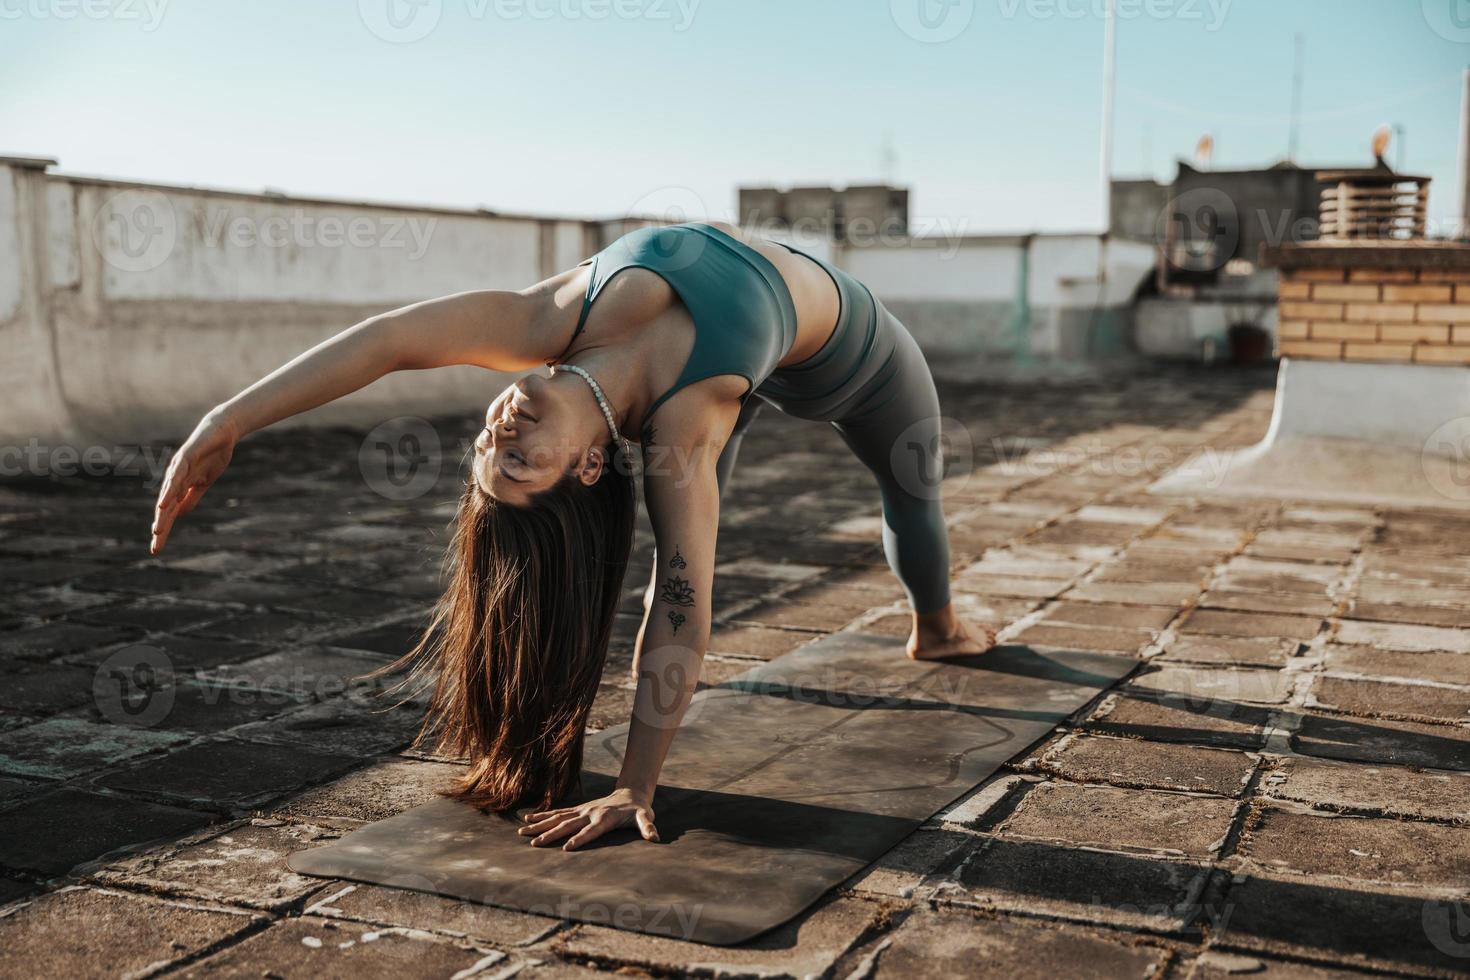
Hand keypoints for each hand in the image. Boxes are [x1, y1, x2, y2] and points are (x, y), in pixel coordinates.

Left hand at [150, 410, 239, 554]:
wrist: (221, 431)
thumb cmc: (212, 455)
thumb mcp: (203, 483)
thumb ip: (190, 497)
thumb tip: (177, 515)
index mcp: (180, 487)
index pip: (169, 513)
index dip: (163, 531)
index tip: (157, 549)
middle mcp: (174, 480)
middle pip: (164, 509)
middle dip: (161, 528)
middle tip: (155, 548)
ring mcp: (178, 469)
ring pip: (167, 495)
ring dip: (162, 514)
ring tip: (157, 531)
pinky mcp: (185, 459)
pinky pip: (176, 478)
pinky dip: (170, 491)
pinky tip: (165, 503)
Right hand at [517, 787, 657, 850]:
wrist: (631, 793)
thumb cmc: (638, 809)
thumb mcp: (645, 817)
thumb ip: (648, 827)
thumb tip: (655, 838)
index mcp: (604, 818)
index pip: (590, 831)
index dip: (580, 839)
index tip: (566, 849)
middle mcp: (590, 813)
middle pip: (567, 825)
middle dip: (551, 834)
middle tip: (534, 843)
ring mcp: (582, 810)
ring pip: (557, 818)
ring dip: (540, 824)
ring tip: (523, 831)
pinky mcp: (578, 809)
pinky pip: (558, 812)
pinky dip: (543, 815)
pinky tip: (528, 818)